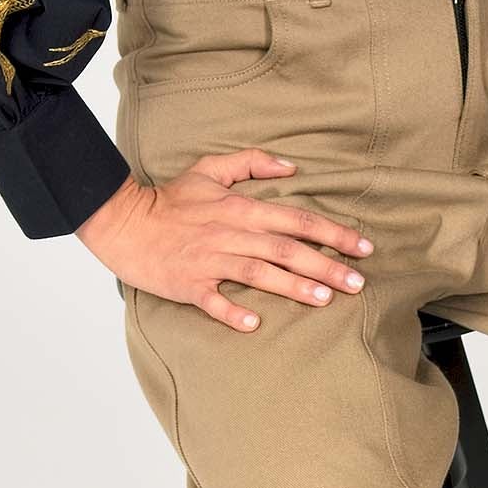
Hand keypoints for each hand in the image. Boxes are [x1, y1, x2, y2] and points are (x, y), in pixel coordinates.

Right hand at [75, 147, 374, 330]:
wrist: (124, 222)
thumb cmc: (170, 199)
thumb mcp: (211, 169)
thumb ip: (253, 163)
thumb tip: (292, 167)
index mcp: (240, 208)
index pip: (297, 219)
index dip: (333, 233)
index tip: (363, 247)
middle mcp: (230, 234)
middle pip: (287, 249)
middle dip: (326, 266)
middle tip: (357, 283)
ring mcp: (209, 261)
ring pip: (259, 274)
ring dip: (293, 287)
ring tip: (323, 299)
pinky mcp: (189, 285)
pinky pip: (214, 301)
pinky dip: (232, 313)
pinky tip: (254, 324)